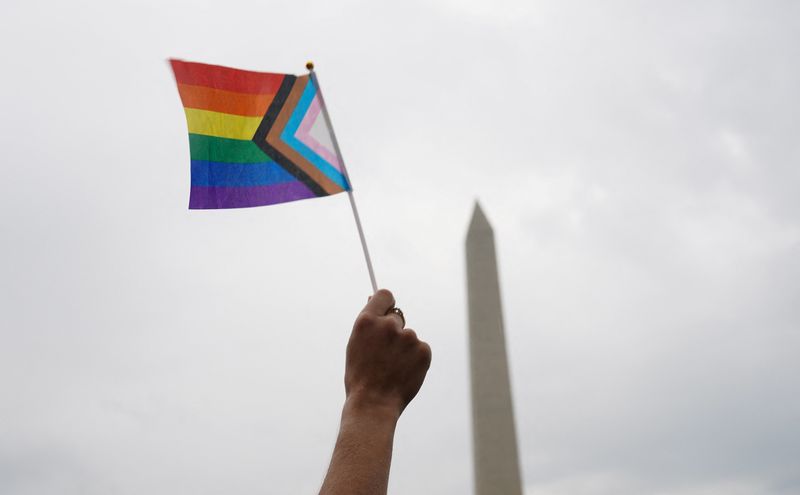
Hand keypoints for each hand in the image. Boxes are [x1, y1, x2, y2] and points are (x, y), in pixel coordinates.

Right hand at [344, 289, 431, 419]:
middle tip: (386, 354)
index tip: (387, 310)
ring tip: (392, 369)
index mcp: (367, 321)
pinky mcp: (423, 350)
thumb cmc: (360, 377)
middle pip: (397, 317)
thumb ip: (368, 324)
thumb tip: (373, 300)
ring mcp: (407, 337)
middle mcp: (388, 325)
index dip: (386, 303)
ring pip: (408, 337)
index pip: (384, 295)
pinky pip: (421, 349)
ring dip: (404, 348)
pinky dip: (415, 359)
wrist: (374, 404)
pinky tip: (403, 372)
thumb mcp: (356, 345)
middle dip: (393, 331)